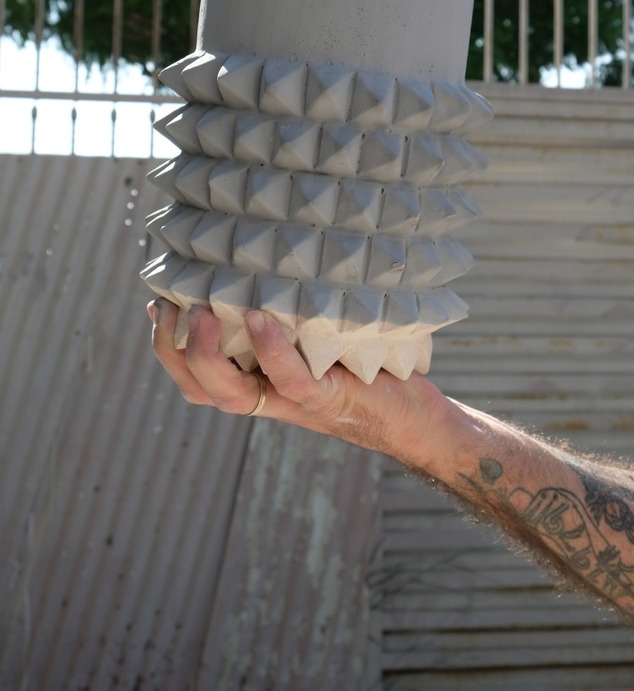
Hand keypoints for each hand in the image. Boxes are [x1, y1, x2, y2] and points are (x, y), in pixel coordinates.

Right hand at [147, 298, 447, 460]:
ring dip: (205, 355)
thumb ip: (295, 321)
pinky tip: (260, 317)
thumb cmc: (371, 370)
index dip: (169, 347)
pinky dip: (270, 350)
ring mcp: (296, 402)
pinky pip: (289, 380)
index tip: (158, 305)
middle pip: (199, 390)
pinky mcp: (329, 398)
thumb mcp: (324, 341)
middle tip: (168, 306)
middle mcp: (270, 398)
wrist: (418, 420)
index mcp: (261, 385)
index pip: (198, 379)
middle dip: (172, 350)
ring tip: (202, 312)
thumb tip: (269, 270)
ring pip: (228, 395)